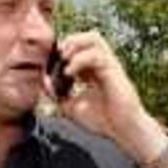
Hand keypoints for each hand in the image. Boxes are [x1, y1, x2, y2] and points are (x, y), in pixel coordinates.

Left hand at [47, 30, 166, 163]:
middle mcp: (102, 64)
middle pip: (87, 36)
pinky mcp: (114, 71)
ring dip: (75, 43)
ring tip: (63, 58)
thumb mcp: (72, 107)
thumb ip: (57, 95)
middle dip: (69, 41)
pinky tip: (69, 72)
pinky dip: (79, 59)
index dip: (63, 49)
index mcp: (93, 70)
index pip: (79, 46)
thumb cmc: (104, 120)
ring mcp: (110, 65)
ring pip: (94, 38)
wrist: (124, 132)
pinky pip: (96, 55)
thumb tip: (43, 82)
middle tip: (56, 57)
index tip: (49, 64)